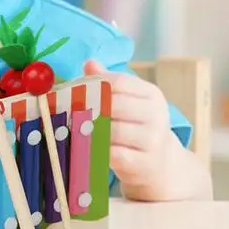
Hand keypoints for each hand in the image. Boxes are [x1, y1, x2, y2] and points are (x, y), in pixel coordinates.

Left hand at [83, 59, 171, 191]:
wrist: (161, 165)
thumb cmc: (137, 128)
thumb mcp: (129, 102)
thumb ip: (109, 83)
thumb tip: (89, 63)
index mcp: (151, 95)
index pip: (118, 82)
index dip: (92, 85)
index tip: (71, 91)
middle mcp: (157, 115)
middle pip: (114, 104)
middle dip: (87, 108)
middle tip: (66, 112)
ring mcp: (153, 140)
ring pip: (112, 130)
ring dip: (89, 130)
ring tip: (73, 130)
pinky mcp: (145, 163)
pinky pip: (113, 154)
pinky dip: (97, 151)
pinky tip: (86, 149)